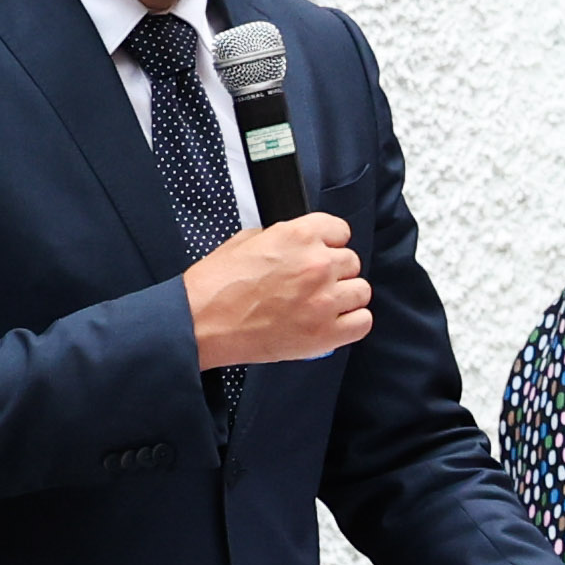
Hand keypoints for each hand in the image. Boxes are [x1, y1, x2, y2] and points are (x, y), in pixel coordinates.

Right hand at [188, 212, 371, 369]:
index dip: (331, 243)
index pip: (341, 230)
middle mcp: (317, 265)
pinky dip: (351, 322)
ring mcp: (325, 300)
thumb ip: (282, 237)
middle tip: (314, 283)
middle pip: (352, 262)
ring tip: (322, 304)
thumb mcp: (246, 240)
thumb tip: (299, 243)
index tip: (323, 252)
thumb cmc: (217, 285)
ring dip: (345, 296)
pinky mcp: (326, 333)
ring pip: (361, 291)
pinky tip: (333, 322)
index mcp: (299, 236)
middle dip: (335, 271)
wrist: (202, 323)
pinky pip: (363, 322)